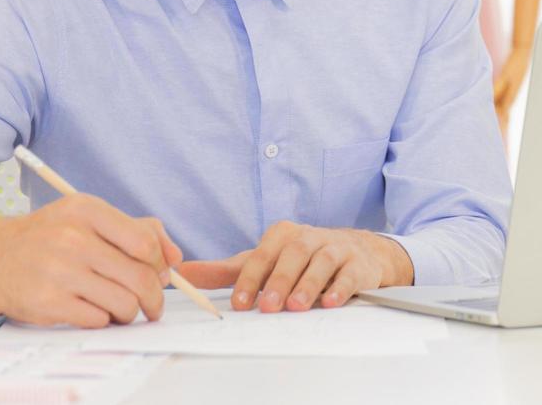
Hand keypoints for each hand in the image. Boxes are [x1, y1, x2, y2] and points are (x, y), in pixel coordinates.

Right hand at [0, 194, 182, 328]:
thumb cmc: (47, 236)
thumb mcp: (86, 216)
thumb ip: (135, 229)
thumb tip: (175, 257)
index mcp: (86, 210)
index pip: (144, 242)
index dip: (160, 264)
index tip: (160, 275)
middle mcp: (72, 238)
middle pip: (140, 277)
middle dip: (154, 297)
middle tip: (152, 306)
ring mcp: (59, 271)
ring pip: (123, 303)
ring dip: (129, 312)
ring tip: (120, 309)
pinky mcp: (47, 303)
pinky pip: (98, 320)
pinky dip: (103, 320)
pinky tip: (93, 311)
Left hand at [176, 221, 413, 312]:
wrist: (354, 251)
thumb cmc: (299, 259)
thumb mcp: (263, 261)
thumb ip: (225, 270)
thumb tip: (184, 273)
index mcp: (282, 235)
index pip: (262, 254)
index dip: (250, 278)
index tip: (240, 303)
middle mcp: (308, 237)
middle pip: (292, 254)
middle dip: (279, 280)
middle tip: (267, 307)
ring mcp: (335, 248)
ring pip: (321, 262)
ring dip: (308, 284)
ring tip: (296, 307)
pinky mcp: (357, 263)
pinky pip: (349, 274)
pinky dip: (340, 287)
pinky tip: (331, 302)